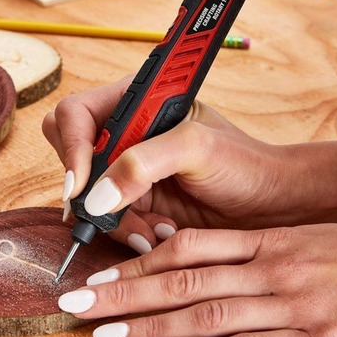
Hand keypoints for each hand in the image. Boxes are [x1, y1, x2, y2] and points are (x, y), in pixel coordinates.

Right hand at [42, 76, 301, 251]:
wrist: (268, 204)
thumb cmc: (244, 164)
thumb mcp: (197, 149)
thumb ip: (143, 162)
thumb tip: (95, 195)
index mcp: (136, 101)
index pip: (76, 114)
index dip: (72, 146)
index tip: (80, 184)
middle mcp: (124, 131)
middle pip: (68, 149)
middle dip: (83, 185)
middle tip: (105, 209)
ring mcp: (125, 168)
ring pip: (83, 193)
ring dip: (110, 217)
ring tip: (149, 230)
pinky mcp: (132, 201)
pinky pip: (105, 218)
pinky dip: (124, 232)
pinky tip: (156, 235)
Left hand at [57, 224, 336, 336]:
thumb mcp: (312, 243)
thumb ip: (259, 252)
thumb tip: (198, 262)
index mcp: (271, 242)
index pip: (189, 248)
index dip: (139, 262)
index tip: (101, 275)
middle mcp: (273, 270)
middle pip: (183, 281)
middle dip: (123, 295)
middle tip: (76, 304)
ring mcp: (293, 308)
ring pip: (205, 317)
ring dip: (148, 328)